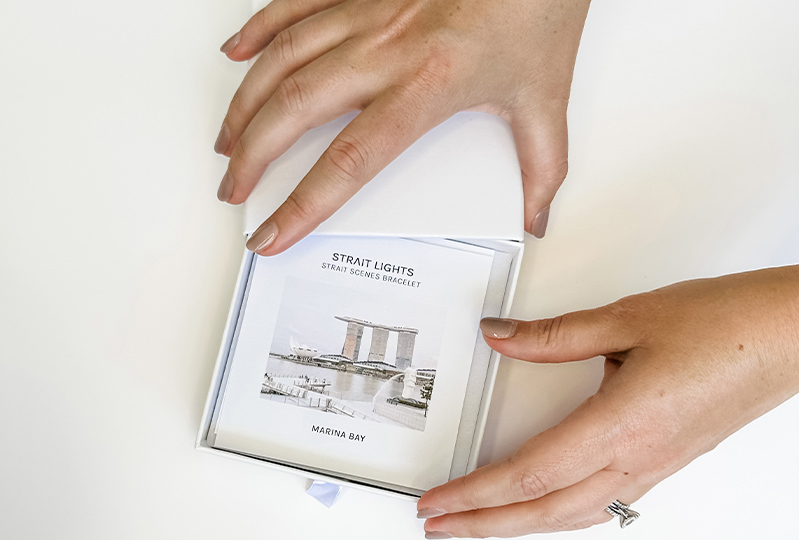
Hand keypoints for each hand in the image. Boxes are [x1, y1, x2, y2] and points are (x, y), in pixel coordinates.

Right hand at [215, 0, 592, 253]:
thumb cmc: (538, 8)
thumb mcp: (546, 99)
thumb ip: (542, 170)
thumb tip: (537, 218)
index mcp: (426, 86)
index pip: (348, 162)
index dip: (302, 205)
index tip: (273, 233)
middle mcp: (386, 48)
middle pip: (295, 110)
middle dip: (253, 157)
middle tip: (233, 188)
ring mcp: (367, 10)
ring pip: (282, 59)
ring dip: (246, 104)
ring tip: (227, 141)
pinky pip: (293, 4)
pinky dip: (258, 31)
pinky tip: (237, 55)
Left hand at [417, 266, 798, 537]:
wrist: (787, 337)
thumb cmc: (721, 326)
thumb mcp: (625, 318)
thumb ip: (553, 334)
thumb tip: (499, 336)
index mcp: (619, 426)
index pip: (527, 473)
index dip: (474, 493)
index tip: (436, 504)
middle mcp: (635, 459)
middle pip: (541, 509)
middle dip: (482, 523)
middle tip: (438, 524)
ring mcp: (652, 469)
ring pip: (571, 516)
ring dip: (517, 524)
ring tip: (479, 523)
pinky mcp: (663, 463)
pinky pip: (600, 506)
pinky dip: (558, 516)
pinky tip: (543, 510)